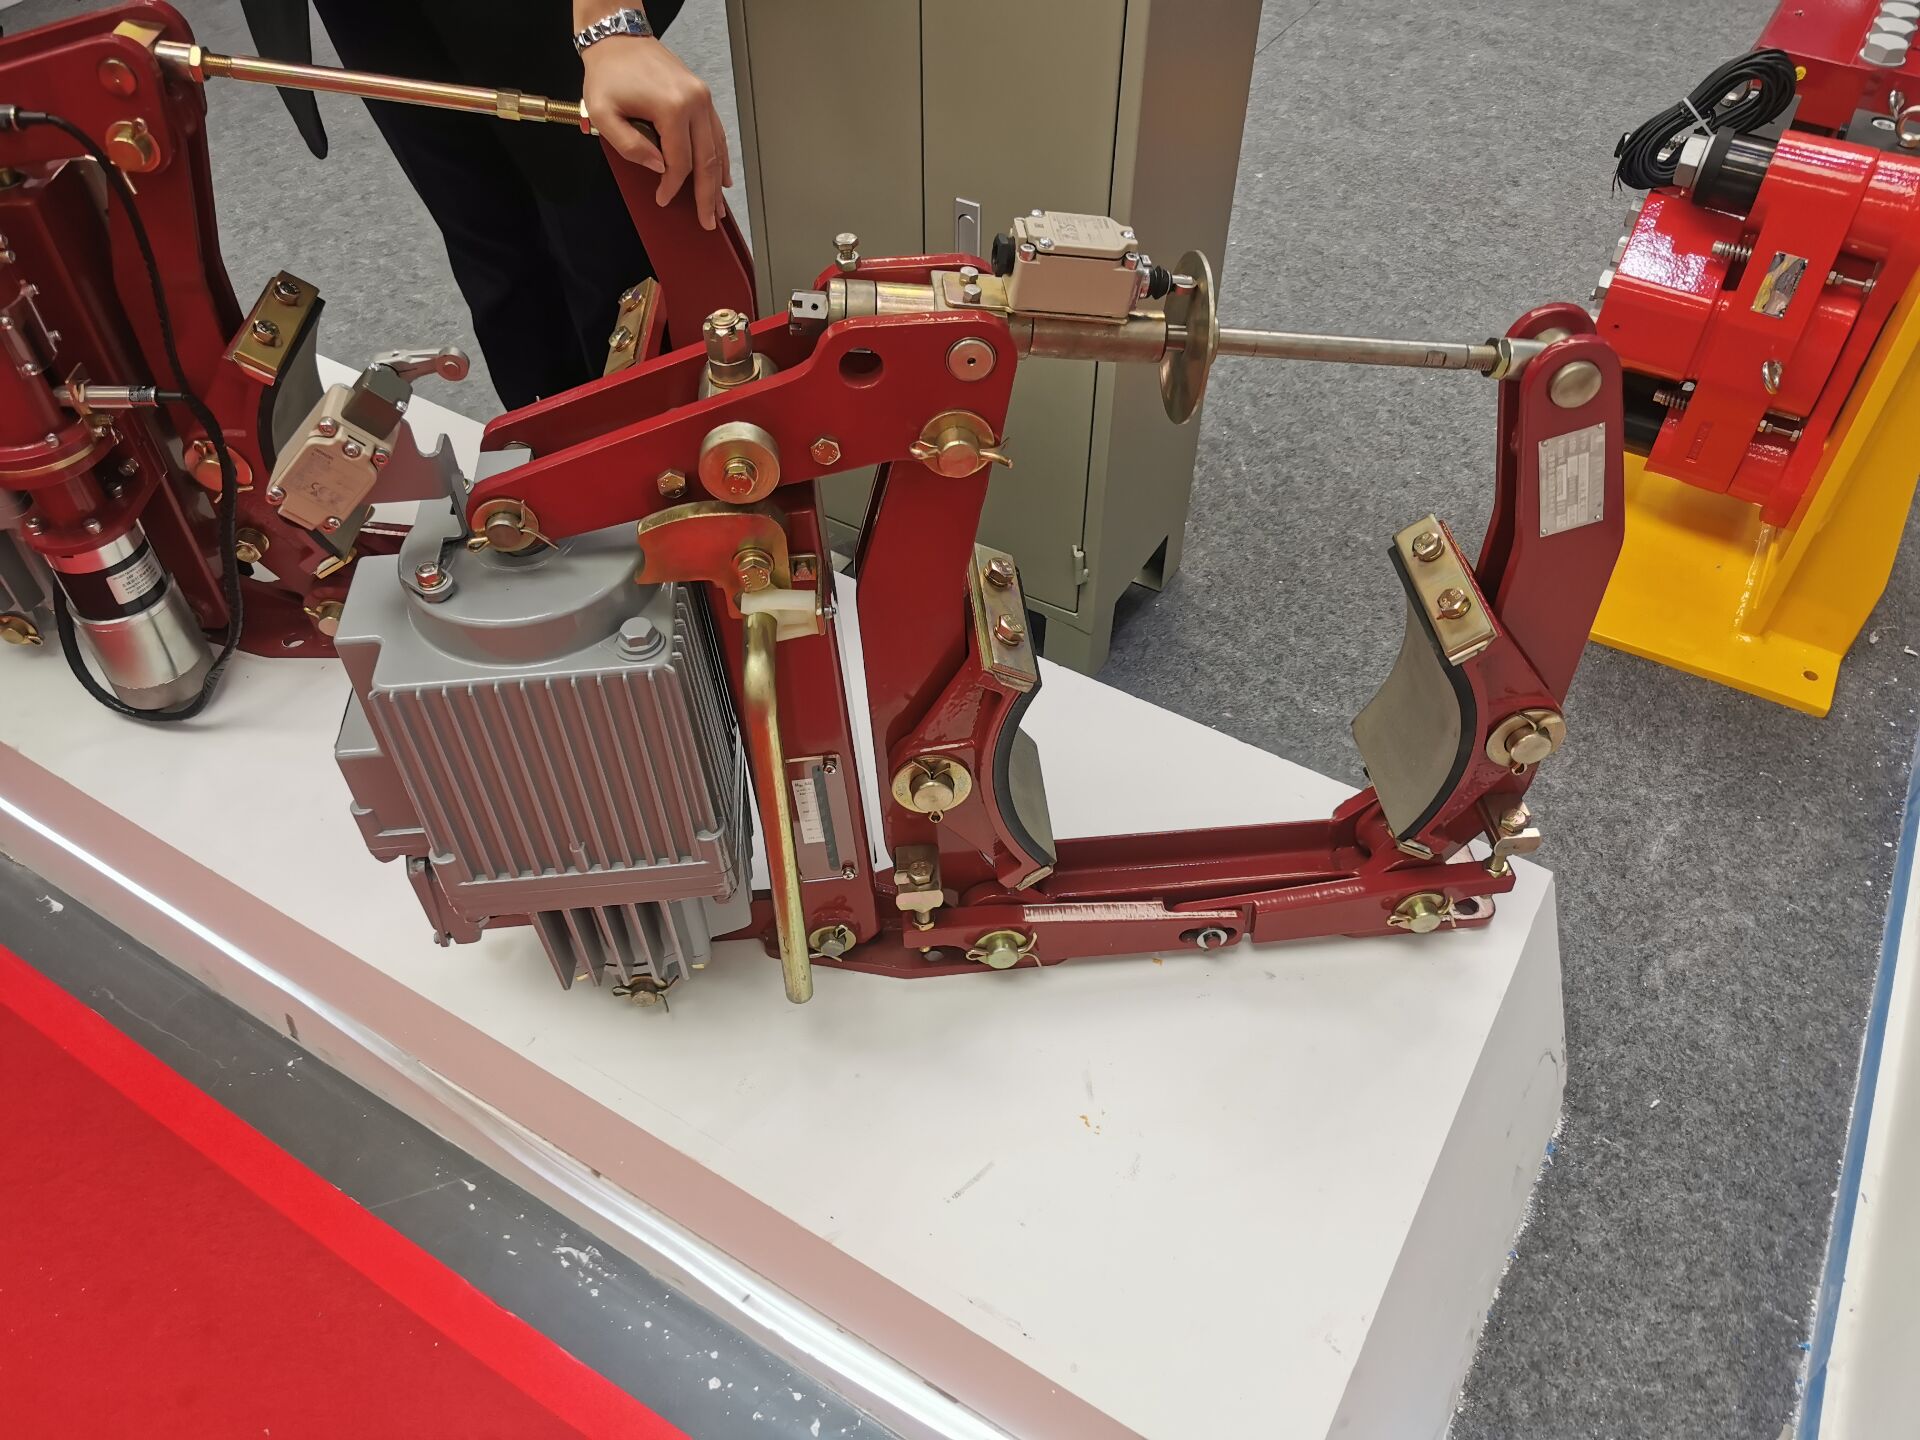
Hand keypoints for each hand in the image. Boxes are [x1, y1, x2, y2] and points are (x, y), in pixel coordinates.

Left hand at [581, 35, 731, 228]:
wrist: (618, 38)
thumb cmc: (608, 73)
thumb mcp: (603, 113)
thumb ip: (629, 146)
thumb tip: (658, 168)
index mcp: (673, 108)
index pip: (680, 162)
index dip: (673, 187)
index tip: (663, 199)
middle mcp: (694, 102)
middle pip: (707, 160)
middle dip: (708, 195)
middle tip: (708, 220)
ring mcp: (702, 97)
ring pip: (717, 148)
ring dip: (718, 180)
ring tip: (719, 206)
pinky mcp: (701, 95)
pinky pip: (716, 133)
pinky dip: (720, 156)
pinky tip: (722, 175)